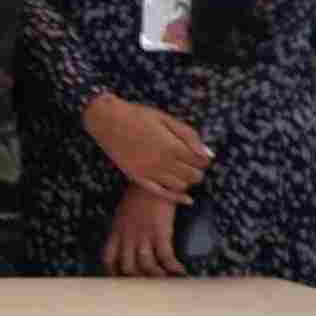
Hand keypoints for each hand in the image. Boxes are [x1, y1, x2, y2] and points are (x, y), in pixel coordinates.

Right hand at [84, 95, 211, 199]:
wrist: (107, 119)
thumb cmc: (138, 115)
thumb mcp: (166, 119)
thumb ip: (189, 136)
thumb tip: (208, 154)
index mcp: (173, 146)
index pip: (201, 161)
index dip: (203, 159)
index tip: (198, 154)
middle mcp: (163, 162)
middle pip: (194, 176)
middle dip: (197, 170)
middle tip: (191, 163)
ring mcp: (150, 172)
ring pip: (181, 186)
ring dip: (187, 181)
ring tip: (182, 172)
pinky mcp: (138, 178)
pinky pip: (162, 194)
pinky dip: (177, 198)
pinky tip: (186, 199)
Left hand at [103, 186, 188, 278]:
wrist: (155, 179)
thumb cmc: (141, 193)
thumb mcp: (125, 211)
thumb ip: (126, 227)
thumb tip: (134, 240)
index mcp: (117, 230)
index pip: (109, 257)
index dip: (113, 272)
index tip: (122, 280)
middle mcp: (127, 236)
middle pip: (127, 267)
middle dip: (138, 279)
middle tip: (149, 283)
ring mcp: (143, 235)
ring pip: (146, 265)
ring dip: (157, 276)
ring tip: (167, 280)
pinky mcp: (160, 232)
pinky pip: (166, 257)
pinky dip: (173, 267)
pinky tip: (181, 271)